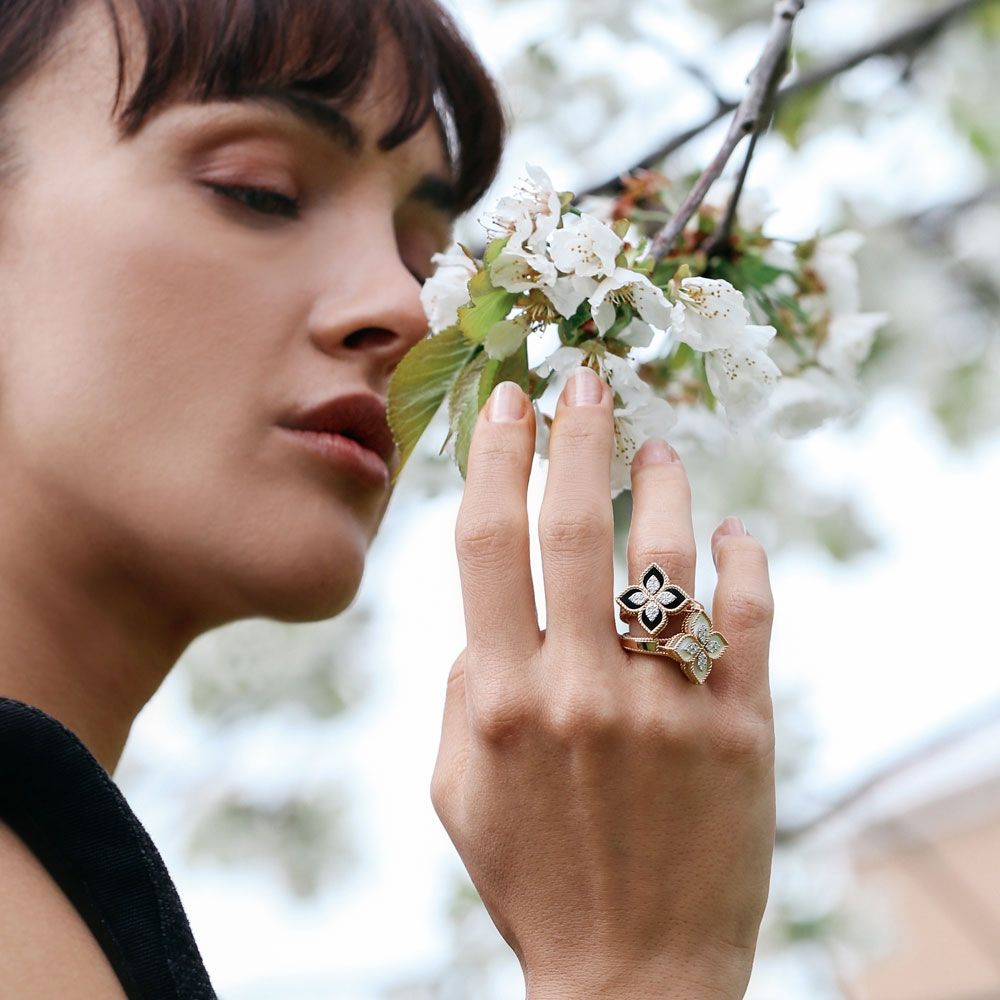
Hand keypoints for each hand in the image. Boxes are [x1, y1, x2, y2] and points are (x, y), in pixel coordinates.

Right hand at [431, 368, 775, 999]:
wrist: (634, 975)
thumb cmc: (533, 874)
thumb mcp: (456, 788)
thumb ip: (462, 688)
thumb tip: (488, 612)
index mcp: (500, 697)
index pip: (487, 542)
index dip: (494, 458)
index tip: (508, 404)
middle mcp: (579, 690)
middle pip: (577, 527)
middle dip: (578, 437)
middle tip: (587, 380)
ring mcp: (666, 709)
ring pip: (669, 559)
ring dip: (666, 487)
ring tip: (660, 450)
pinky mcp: (739, 732)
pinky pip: (748, 620)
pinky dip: (745, 564)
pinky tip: (735, 536)